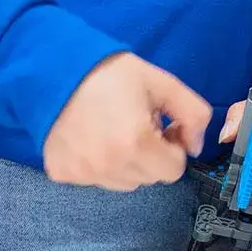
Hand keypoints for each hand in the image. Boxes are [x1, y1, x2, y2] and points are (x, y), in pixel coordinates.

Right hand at [44, 52, 211, 191]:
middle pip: (149, 178)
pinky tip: (93, 138)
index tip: (160, 126)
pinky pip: (95, 180)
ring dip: (126, 163)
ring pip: (123, 182)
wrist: (56, 68)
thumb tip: (196, 148)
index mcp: (136, 143)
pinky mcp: (62, 173)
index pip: (173, 170)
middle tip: (135, 124)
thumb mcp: (163, 83)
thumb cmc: (112, 74)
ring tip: (113, 130)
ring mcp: (82, 173)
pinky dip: (100, 165)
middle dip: (151, 155)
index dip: (173, 147)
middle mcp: (108, 165)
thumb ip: (194, 115)